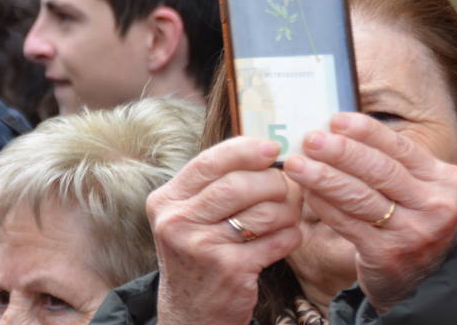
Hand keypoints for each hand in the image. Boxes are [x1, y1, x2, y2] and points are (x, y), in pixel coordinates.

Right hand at [149, 137, 303, 324]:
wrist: (191, 312)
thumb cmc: (198, 254)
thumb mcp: (188, 216)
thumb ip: (213, 185)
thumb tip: (263, 150)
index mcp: (166, 201)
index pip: (209, 162)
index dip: (246, 150)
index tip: (273, 148)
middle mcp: (177, 222)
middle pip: (238, 185)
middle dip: (273, 181)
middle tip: (288, 186)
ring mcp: (202, 247)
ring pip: (263, 212)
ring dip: (287, 210)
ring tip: (288, 214)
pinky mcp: (230, 270)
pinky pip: (277, 241)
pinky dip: (290, 235)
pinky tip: (286, 236)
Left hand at [283, 113, 456, 314]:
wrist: (420, 280)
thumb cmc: (409, 219)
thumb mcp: (416, 188)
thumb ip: (389, 160)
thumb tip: (336, 127)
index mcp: (445, 179)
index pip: (400, 148)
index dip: (366, 132)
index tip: (335, 120)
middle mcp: (435, 206)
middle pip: (380, 170)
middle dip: (341, 152)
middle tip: (310, 139)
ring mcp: (414, 233)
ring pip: (360, 197)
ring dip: (323, 177)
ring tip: (297, 164)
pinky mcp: (388, 256)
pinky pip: (348, 224)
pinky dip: (324, 205)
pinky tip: (306, 192)